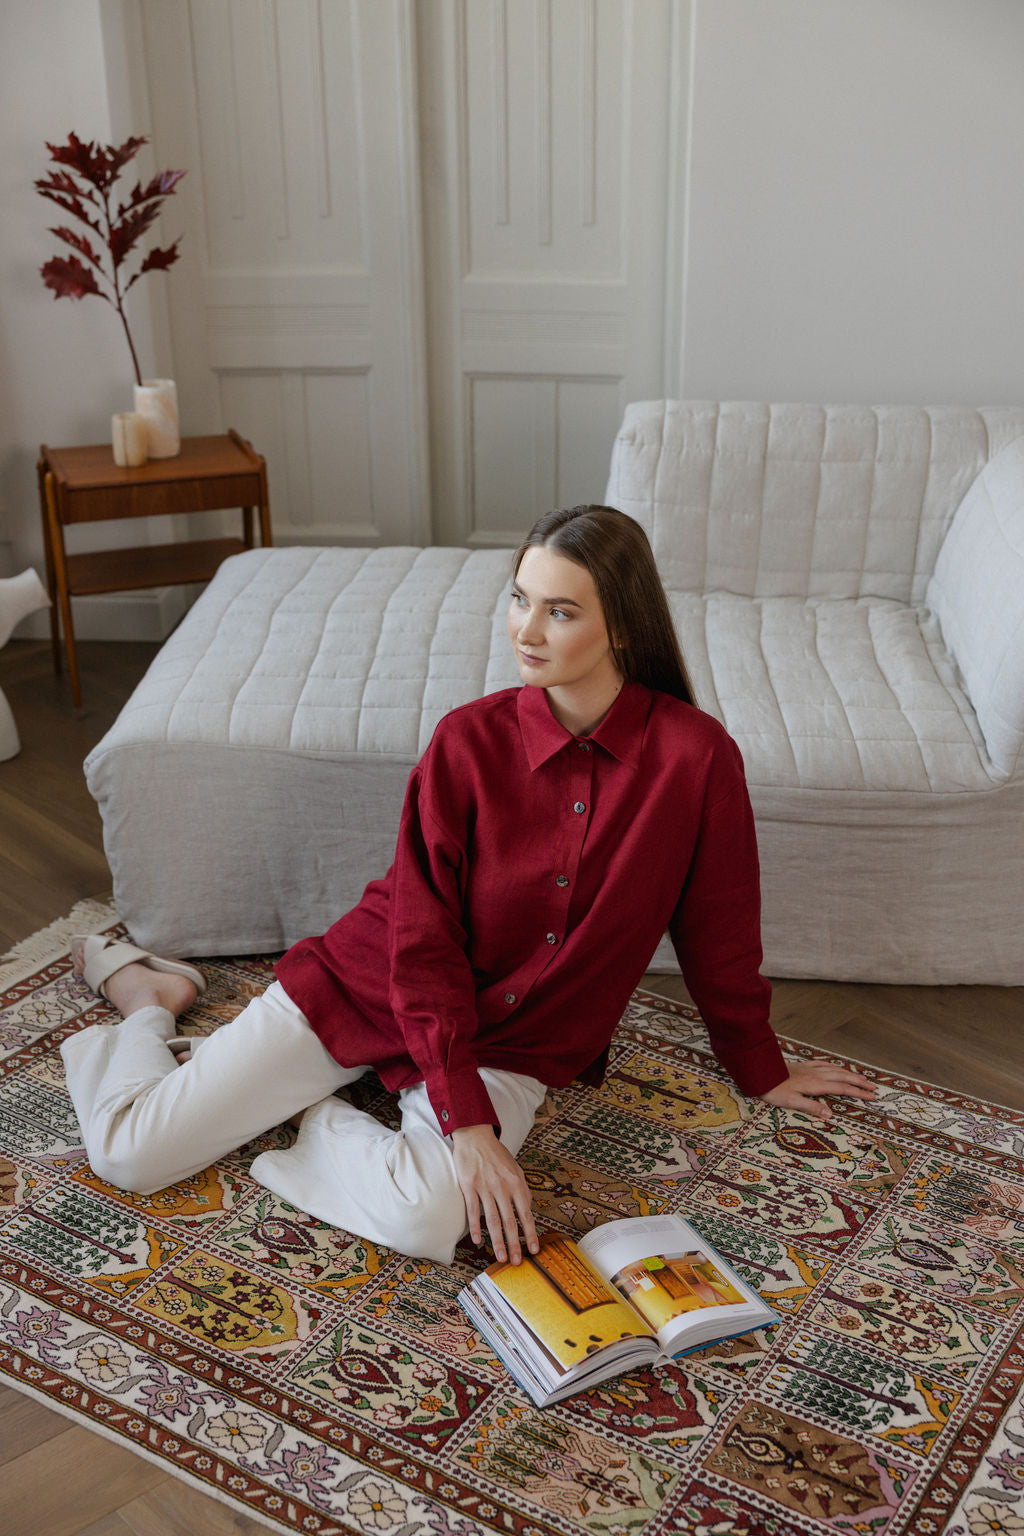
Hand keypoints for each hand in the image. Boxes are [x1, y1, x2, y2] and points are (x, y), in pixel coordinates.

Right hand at [451, 1124, 538, 1264]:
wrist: (476, 1136)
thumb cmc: (497, 1155)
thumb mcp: (516, 1169)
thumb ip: (522, 1189)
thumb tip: (529, 1209)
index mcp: (516, 1183)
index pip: (526, 1214)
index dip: (530, 1233)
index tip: (533, 1250)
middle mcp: (502, 1187)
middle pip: (510, 1221)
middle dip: (514, 1244)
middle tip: (516, 1262)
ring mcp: (485, 1187)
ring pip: (492, 1220)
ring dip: (497, 1242)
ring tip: (500, 1257)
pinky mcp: (469, 1186)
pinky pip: (473, 1211)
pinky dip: (475, 1227)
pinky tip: (477, 1241)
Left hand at [760, 1059, 876, 1121]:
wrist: (760, 1072)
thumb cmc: (774, 1090)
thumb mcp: (791, 1102)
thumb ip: (811, 1107)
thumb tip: (831, 1115)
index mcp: (815, 1085)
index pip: (842, 1088)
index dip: (858, 1092)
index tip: (872, 1096)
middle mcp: (816, 1074)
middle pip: (842, 1077)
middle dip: (859, 1082)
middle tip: (873, 1087)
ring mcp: (809, 1068)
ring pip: (835, 1069)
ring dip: (849, 1072)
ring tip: (861, 1076)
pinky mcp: (802, 1065)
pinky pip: (823, 1063)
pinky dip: (833, 1065)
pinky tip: (835, 1065)